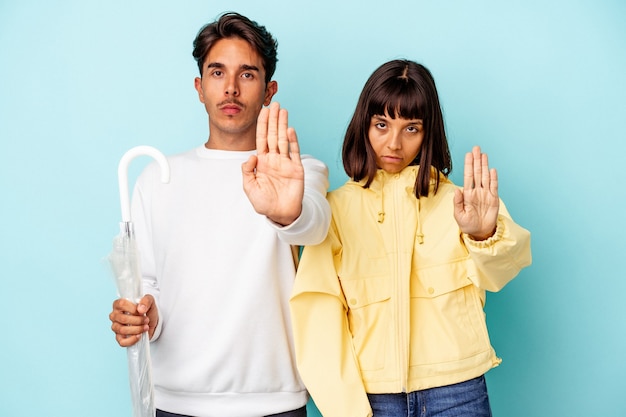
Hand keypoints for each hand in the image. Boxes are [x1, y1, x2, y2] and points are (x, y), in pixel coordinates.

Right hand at [109, 294, 157, 346]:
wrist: (152, 322)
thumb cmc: (147, 310)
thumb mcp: (150, 301)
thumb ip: (146, 301)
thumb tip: (140, 309)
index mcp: (119, 304)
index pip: (121, 304)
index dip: (133, 309)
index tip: (142, 311)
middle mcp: (115, 315)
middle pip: (123, 319)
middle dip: (138, 320)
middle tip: (146, 320)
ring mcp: (116, 327)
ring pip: (122, 330)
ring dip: (137, 329)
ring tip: (145, 327)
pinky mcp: (119, 338)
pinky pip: (122, 342)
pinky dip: (132, 340)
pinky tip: (139, 336)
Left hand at [242, 102, 304, 225]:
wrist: (280, 214)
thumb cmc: (264, 203)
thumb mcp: (249, 187)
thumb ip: (247, 171)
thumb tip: (251, 155)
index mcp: (262, 162)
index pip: (261, 139)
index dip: (262, 125)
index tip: (262, 111)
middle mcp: (274, 159)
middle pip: (272, 135)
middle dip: (273, 119)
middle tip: (274, 103)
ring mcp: (285, 162)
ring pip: (283, 139)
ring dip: (282, 125)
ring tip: (283, 110)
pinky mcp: (296, 169)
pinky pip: (294, 152)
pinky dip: (292, 141)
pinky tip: (289, 130)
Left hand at [453, 146, 498, 240]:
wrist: (479, 233)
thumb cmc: (467, 224)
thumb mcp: (459, 215)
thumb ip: (457, 202)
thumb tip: (456, 190)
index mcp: (467, 194)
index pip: (468, 176)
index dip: (468, 165)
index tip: (468, 154)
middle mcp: (477, 191)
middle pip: (477, 173)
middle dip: (476, 161)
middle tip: (476, 148)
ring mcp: (486, 194)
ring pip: (485, 177)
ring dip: (485, 166)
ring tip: (484, 155)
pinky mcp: (494, 199)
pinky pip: (494, 187)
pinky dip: (493, 178)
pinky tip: (492, 169)